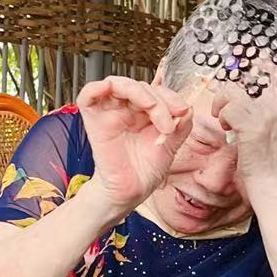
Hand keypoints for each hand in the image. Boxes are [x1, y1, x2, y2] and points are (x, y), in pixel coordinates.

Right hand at [75, 77, 193, 213]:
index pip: (156, 91)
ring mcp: (110, 113)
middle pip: (139, 86)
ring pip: (117, 84)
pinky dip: (97, 87)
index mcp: (144, 113)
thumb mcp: (171, 145)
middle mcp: (126, 110)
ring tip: (152, 107)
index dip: (171, 97)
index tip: (183, 113)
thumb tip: (187, 107)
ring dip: (137, 90)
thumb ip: (181, 125)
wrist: (130, 192)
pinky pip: (88, 94)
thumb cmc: (145, 172)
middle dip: (160, 99)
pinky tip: (110, 89)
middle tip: (168, 123)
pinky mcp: (94, 120)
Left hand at [214, 69, 276, 192]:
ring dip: (223, 104)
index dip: (249, 69)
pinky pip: (228, 108)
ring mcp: (270, 113)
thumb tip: (247, 75)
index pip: (269, 68)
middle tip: (226, 105)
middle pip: (248, 77)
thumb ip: (271, 98)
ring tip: (227, 119)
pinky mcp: (252, 126)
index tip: (238, 75)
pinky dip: (222, 117)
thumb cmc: (272, 153)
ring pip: (233, 91)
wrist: (274, 182)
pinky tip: (228, 128)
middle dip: (232, 90)